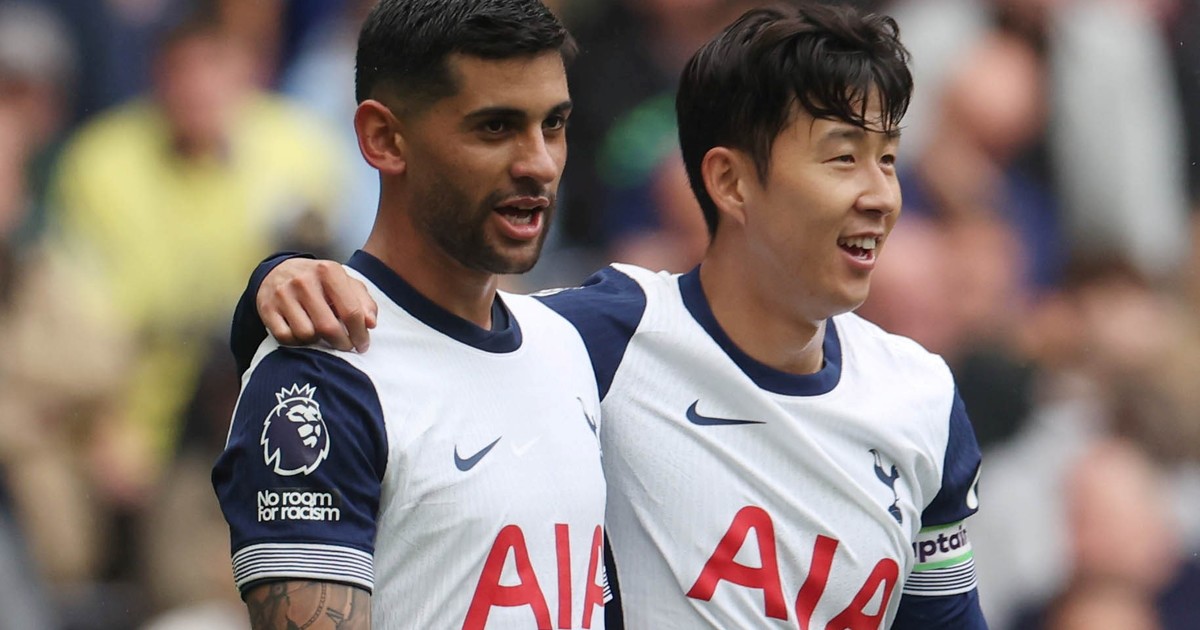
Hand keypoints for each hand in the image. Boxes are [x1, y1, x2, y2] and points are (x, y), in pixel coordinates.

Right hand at [258, 258, 377, 351]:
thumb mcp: (344, 283)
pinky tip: (303, 334)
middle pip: (329, 327)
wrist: (278, 271)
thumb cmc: (319, 282)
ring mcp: (283, 294)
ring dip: (317, 341)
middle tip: (346, 346)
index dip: (360, 334)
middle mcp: (304, 280)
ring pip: (307, 335)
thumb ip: (363, 302)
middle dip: (342, 343)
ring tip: (321, 334)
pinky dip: (297, 342)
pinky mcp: (267, 308)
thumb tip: (370, 323)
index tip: (363, 345)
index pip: (351, 311)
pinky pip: (286, 338)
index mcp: (329, 271)